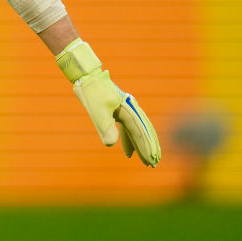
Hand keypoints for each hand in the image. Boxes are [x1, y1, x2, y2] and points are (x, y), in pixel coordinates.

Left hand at [56, 39, 160, 166]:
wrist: (87, 76)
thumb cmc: (92, 92)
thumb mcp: (96, 110)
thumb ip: (104, 127)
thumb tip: (110, 144)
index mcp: (128, 109)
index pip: (139, 132)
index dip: (145, 146)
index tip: (150, 160)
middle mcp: (131, 109)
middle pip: (143, 131)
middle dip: (148, 147)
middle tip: (154, 163)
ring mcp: (126, 109)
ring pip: (137, 130)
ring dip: (140, 144)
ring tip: (145, 160)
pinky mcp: (119, 110)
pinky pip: (128, 128)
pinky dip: (129, 139)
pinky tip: (128, 152)